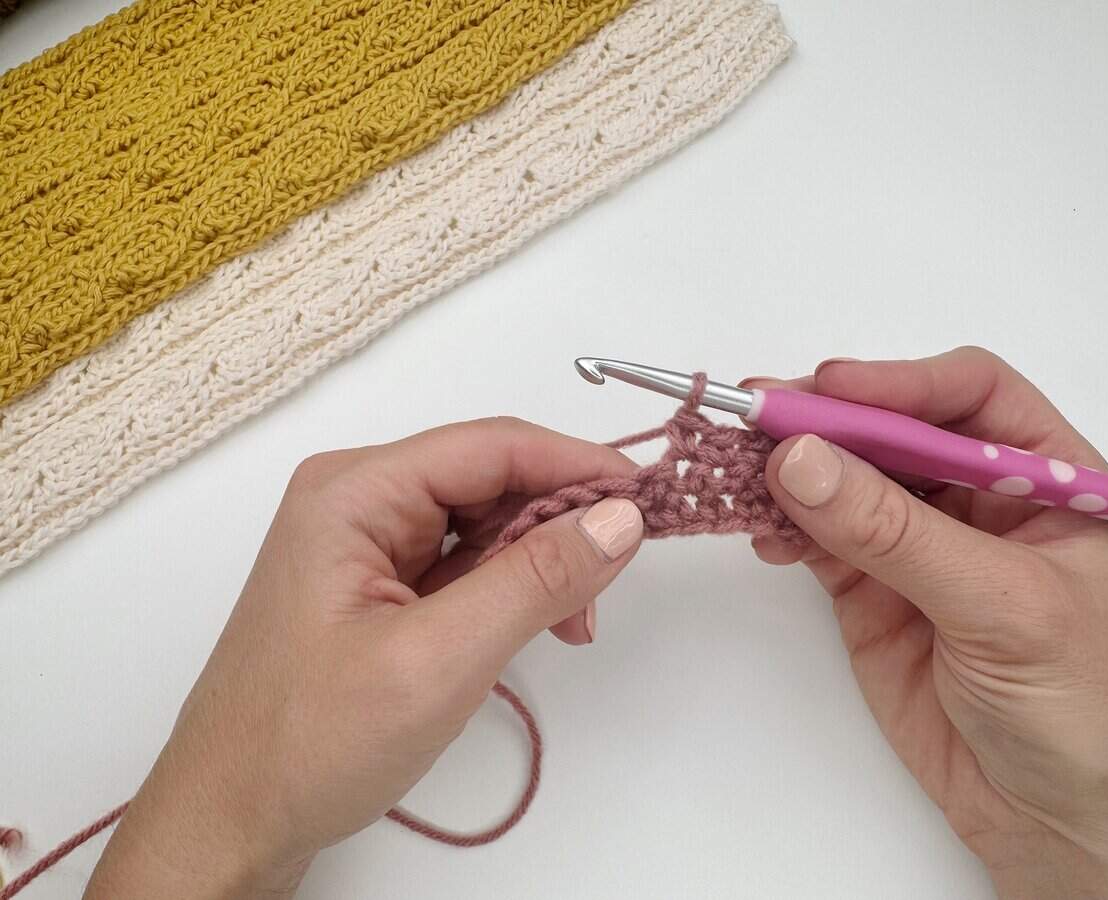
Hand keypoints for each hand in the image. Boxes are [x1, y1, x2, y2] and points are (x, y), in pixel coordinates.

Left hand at [83, 418, 643, 899]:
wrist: (231, 821)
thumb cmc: (310, 742)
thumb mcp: (438, 660)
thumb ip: (534, 581)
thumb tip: (621, 516)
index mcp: (354, 492)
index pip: (491, 446)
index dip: (576, 463)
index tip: (650, 496)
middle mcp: (359, 500)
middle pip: (491, 480)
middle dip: (560, 524)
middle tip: (612, 582)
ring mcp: (368, 544)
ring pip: (486, 523)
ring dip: (540, 563)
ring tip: (576, 622)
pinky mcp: (380, 585)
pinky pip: (466, 564)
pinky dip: (512, 591)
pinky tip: (540, 627)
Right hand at [747, 347, 1107, 898]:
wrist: (1055, 821)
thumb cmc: (1080, 707)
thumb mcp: (1002, 607)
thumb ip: (897, 533)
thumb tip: (801, 461)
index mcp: (1044, 478)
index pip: (971, 395)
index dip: (900, 382)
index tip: (830, 387)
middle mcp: (977, 499)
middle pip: (892, 428)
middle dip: (828, 420)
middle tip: (758, 415)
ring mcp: (918, 544)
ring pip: (845, 479)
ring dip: (791, 469)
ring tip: (740, 468)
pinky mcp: (870, 591)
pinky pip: (816, 537)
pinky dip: (781, 525)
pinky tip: (762, 528)